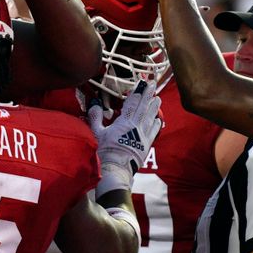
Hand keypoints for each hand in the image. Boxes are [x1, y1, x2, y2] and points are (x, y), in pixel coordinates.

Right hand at [88, 80, 161, 196]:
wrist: (115, 169)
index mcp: (124, 122)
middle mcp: (136, 126)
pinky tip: (158, 120)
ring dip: (154, 107)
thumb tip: (94, 105)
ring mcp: (143, 135)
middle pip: (144, 107)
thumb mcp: (96, 132)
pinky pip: (153, 131)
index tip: (141, 83)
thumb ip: (95, 117)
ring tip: (158, 98)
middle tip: (152, 85)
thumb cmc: (103, 151)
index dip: (137, 92)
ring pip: (151, 117)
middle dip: (148, 95)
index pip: (132, 103)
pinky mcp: (146, 145)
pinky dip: (156, 124)